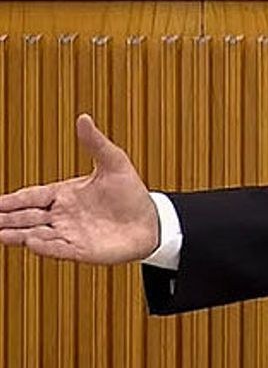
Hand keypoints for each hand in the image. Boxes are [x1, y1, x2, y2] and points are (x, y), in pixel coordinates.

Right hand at [0, 114, 156, 263]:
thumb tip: (83, 117)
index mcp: (65, 195)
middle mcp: (63, 216)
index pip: (31, 196)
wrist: (152, 221)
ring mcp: (70, 234)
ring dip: (18, 235)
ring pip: (36, 235)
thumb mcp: (114, 163)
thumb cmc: (132, 193)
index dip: (11, 199)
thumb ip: (95, 143)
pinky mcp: (81, 250)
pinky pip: (59, 249)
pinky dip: (45, 246)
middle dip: (6, 219)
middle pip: (26, 217)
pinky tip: (31, 242)